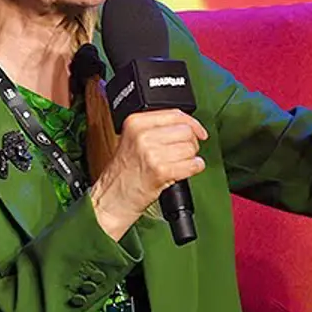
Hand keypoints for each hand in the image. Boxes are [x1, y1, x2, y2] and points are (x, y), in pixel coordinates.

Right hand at [89, 109, 207, 239]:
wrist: (112, 197)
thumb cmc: (124, 173)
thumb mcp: (133, 140)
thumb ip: (156, 128)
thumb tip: (187, 125)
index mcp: (136, 123)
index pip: (175, 114)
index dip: (192, 123)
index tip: (199, 132)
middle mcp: (143, 135)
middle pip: (185, 131)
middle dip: (191, 143)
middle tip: (183, 153)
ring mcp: (151, 153)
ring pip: (190, 148)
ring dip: (191, 158)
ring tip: (177, 164)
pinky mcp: (161, 171)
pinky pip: (192, 165)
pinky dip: (194, 168)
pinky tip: (184, 171)